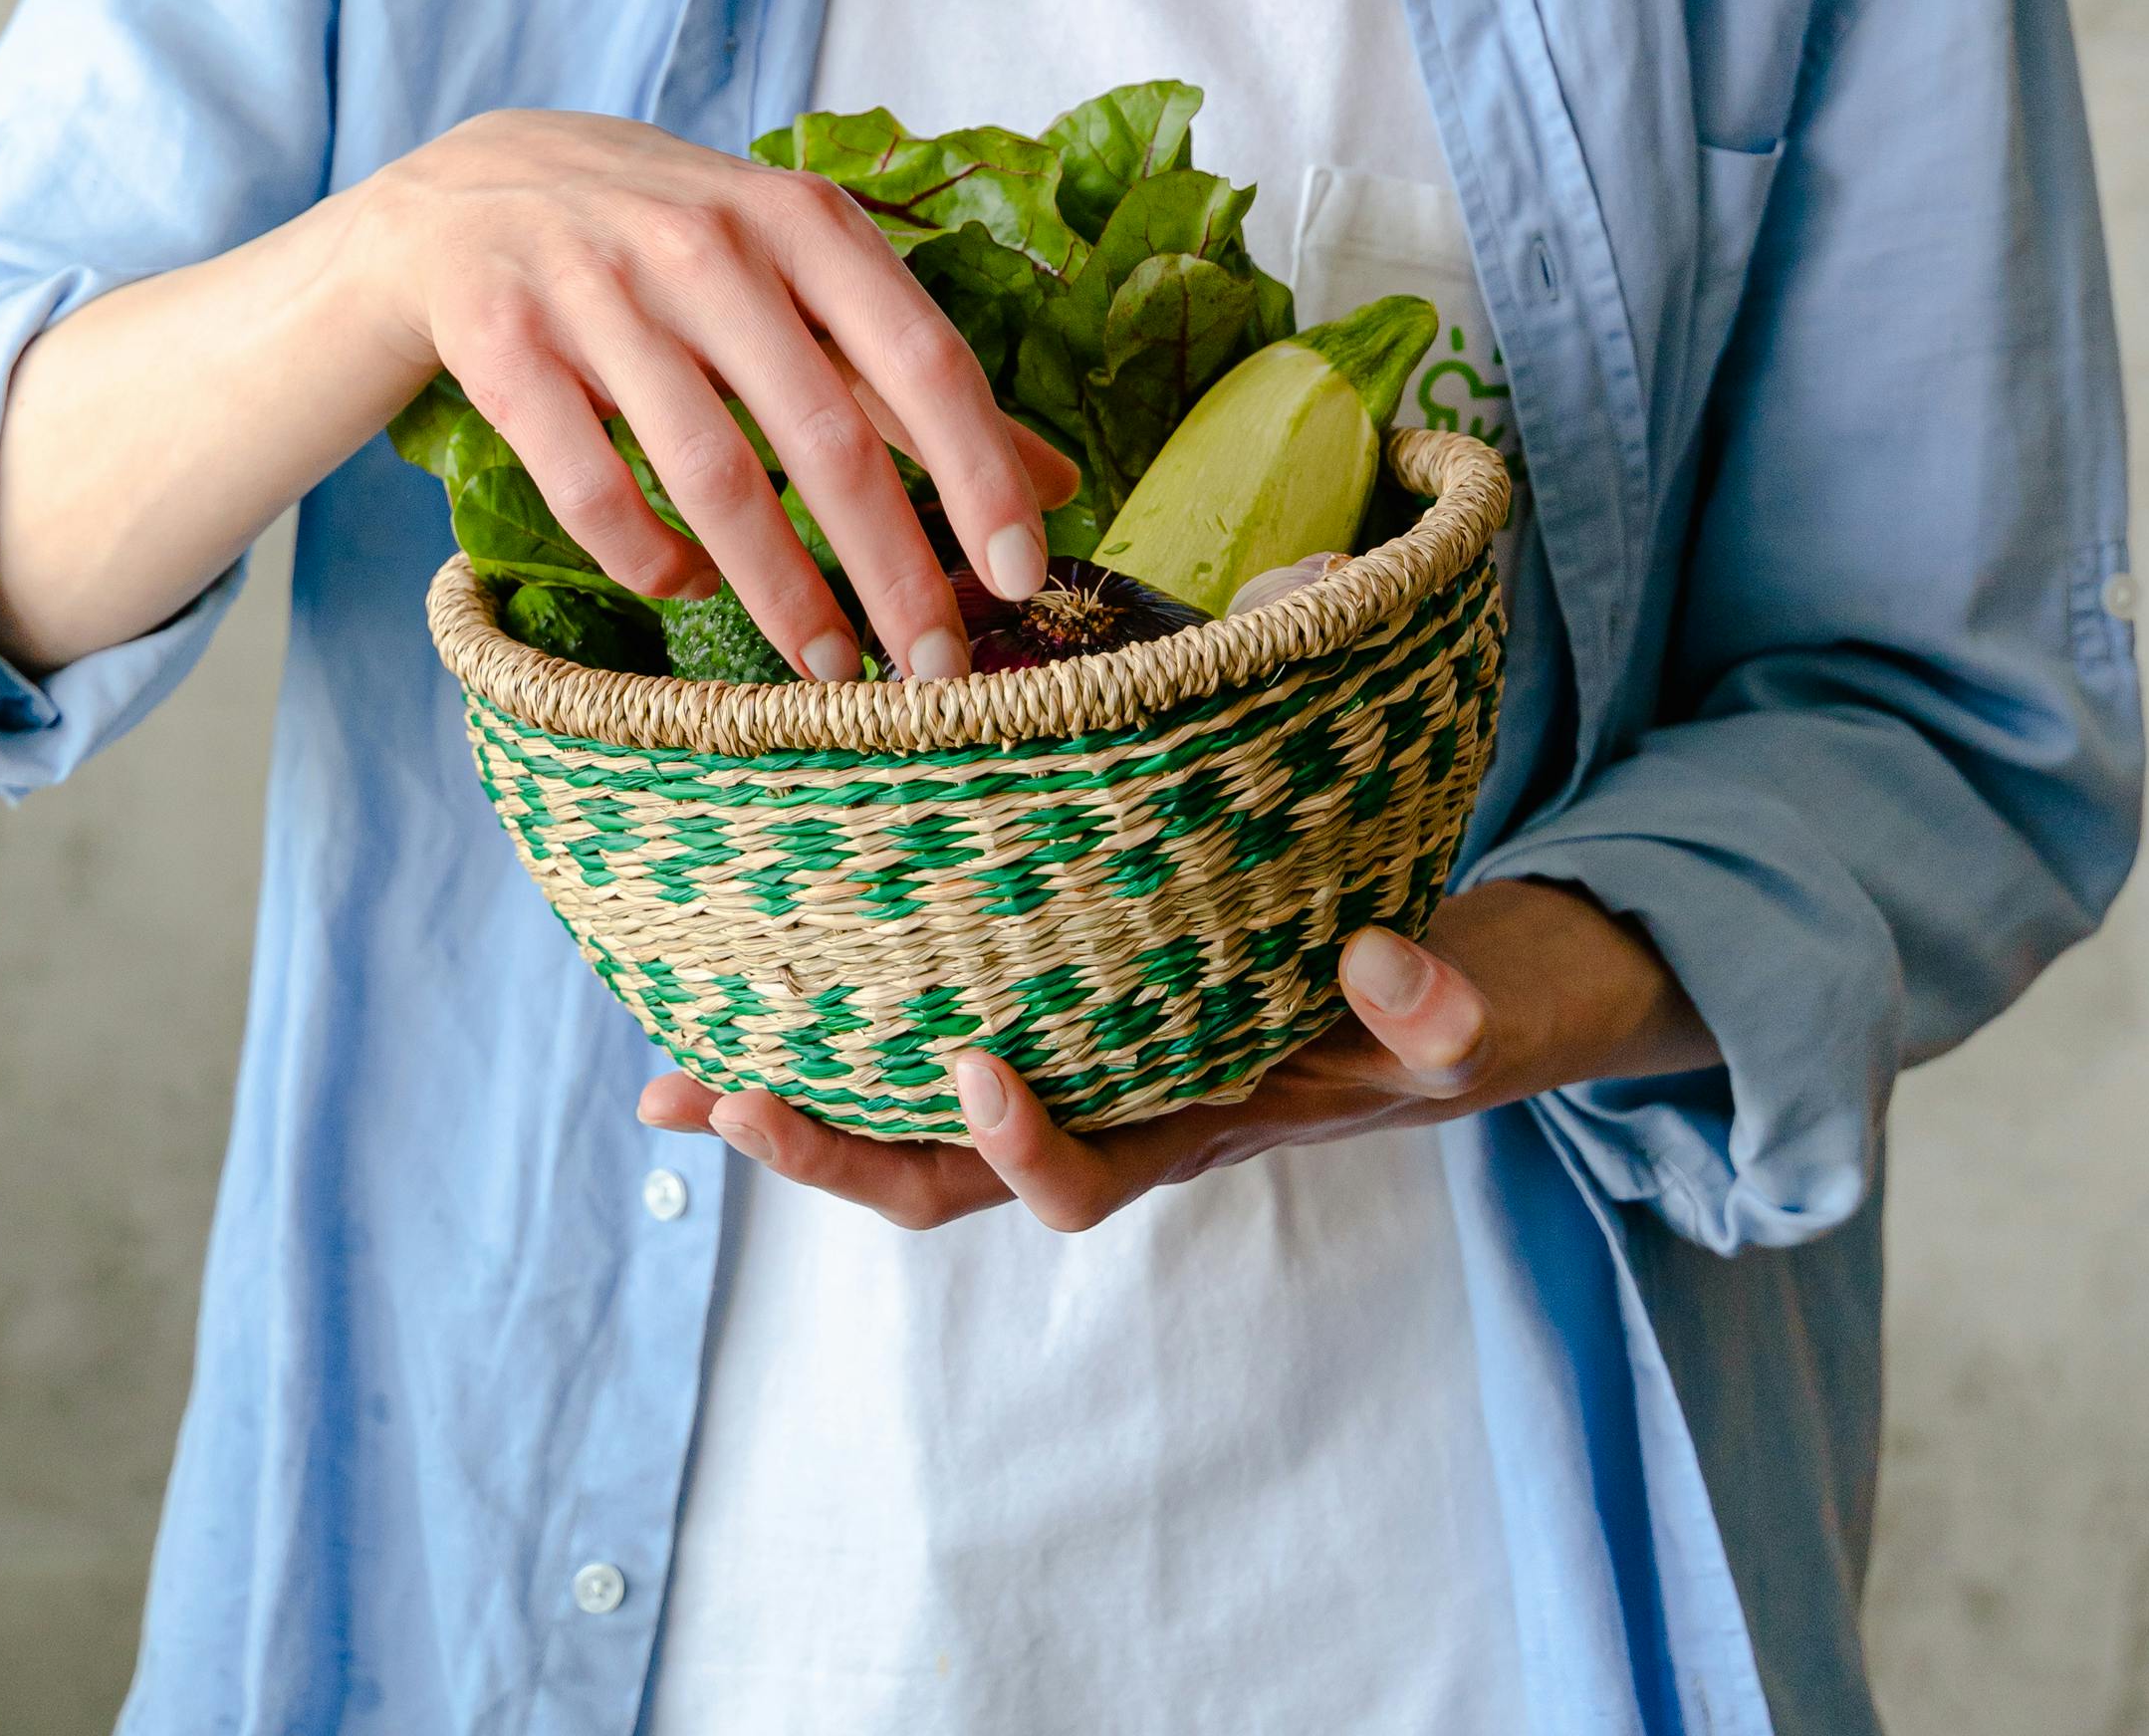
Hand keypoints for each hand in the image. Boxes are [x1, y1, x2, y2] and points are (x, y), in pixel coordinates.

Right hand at [348, 108, 1077, 678]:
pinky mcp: (503, 348)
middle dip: (893, 569)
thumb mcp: (800, 273)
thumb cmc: (676, 245)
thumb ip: (912, 375)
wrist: (470, 194)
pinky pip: (593, 492)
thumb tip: (1057, 483)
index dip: (979, 471)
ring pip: (710, 475)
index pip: (919, 354)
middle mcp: (706, 245)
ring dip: (780, 593)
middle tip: (936, 672)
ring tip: (830, 669)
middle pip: (823, 434)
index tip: (1021, 577)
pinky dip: (654, 562)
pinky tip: (691, 588)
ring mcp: (597, 293)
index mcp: (801, 218)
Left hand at [635, 879, 1718, 1229]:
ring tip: (680, 1074)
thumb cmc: (1453, 1002)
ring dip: (799, 1109)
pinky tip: (753, 985)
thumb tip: (1385, 962)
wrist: (1462, 990)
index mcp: (1195, 1123)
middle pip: (948, 1186)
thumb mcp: (1468, 1007)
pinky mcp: (1062, 1013)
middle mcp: (1116, 1116)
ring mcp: (1082, 1075)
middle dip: (831, 1155)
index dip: (1017, 1144)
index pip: (1082, 1176)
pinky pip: (929, 1048)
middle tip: (725, 1096)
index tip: (973, 1069)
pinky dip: (840, 1036)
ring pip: (912, 1137)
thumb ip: (1437, 1000)